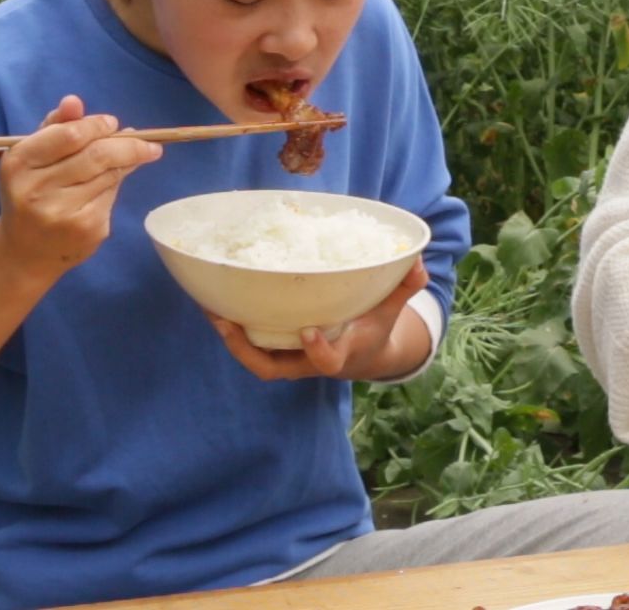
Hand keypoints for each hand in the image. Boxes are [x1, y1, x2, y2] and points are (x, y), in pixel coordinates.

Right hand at [0, 95, 162, 282]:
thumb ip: (55, 127)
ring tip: (137, 155)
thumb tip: (74, 101)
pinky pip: (112, 196)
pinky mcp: (85, 229)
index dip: (97, 126)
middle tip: (147, 142)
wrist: (25, 250)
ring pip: (109, 175)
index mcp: (19, 163)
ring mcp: (62, 212)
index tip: (114, 123)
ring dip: (127, 162)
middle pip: (97, 155)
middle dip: (129, 144)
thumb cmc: (31, 192)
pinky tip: (108, 186)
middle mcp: (36, 189)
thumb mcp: (34, 157)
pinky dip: (116, 185)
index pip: (70, 135)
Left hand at [210, 257, 430, 380]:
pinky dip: (233, 329)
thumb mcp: (392, 310)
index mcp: (340, 353)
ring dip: (230, 338)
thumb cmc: (374, 327)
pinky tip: (217, 303)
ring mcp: (290, 359)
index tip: (310, 330)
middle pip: (273, 367)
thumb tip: (417, 260)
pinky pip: (251, 346)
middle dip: (248, 349)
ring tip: (211, 309)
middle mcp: (309, 362)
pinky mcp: (278, 349)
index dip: (318, 350)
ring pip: (255, 359)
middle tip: (227, 322)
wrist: (363, 355)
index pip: (327, 361)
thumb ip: (404, 286)